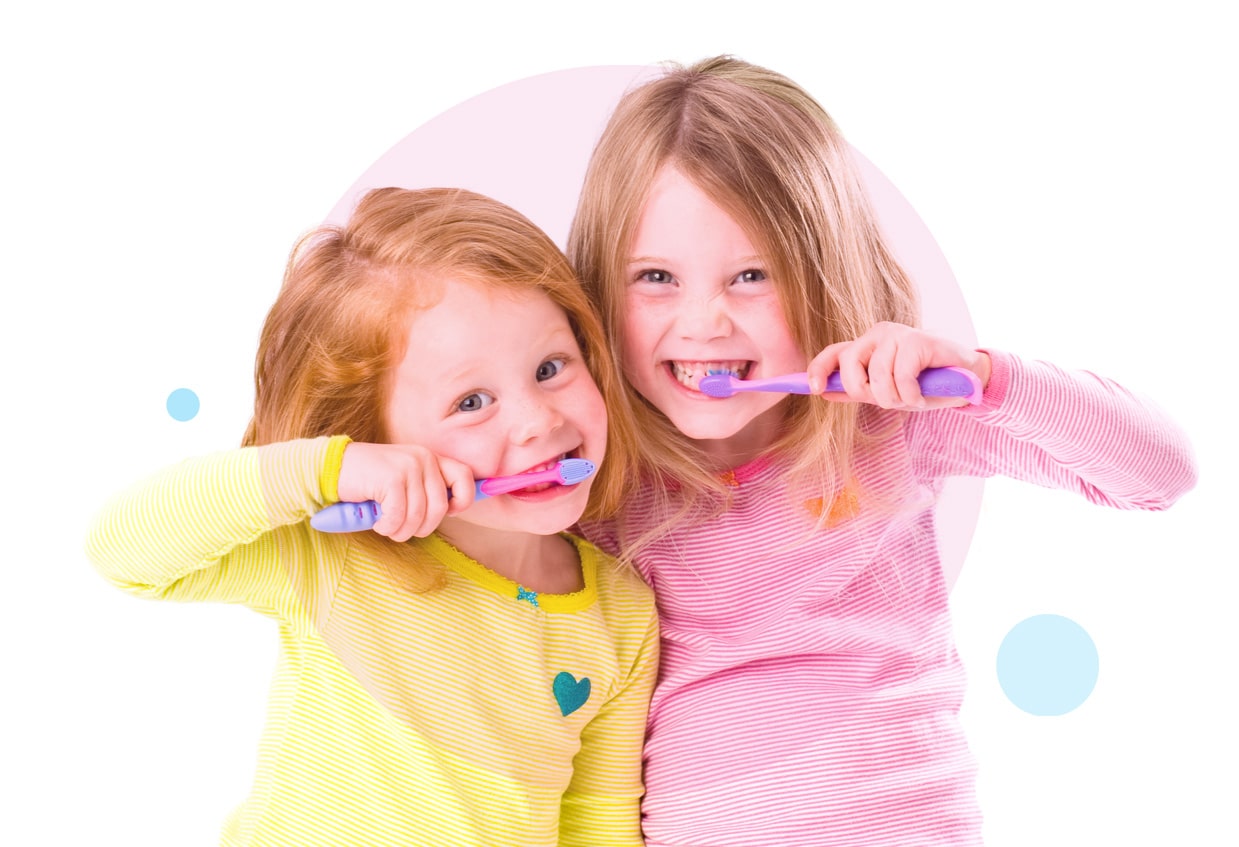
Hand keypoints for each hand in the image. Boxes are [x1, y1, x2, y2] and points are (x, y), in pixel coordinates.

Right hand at [335, 443, 475, 541]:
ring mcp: (408, 466)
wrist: (332, 468)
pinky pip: (399, 517)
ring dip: (401, 531)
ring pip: (419, 516)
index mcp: (430, 458)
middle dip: (422, 527)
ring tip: (387, 526)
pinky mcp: (392, 478)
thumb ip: (426, 489)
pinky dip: (387, 527)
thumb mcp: (405, 481)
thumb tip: (453, 509)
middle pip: (440, 508)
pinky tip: (377, 522)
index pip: (464, 477)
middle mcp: (423, 458)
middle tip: (402, 528)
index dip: (462, 500)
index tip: (447, 513)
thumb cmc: (370, 482)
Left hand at [807, 322, 990, 409]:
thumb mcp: (887, 390)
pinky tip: (923, 393)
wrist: (966, 381)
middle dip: (869, 393)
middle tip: (892, 400)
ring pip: (878, 377)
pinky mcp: (917, 339)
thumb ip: (858, 390)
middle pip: (850, 366)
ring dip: (897, 398)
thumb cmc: (925, 384)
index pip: (833, 353)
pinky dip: (912, 395)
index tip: (815, 390)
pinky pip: (901, 376)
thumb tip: (824, 392)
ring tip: (913, 396)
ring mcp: (897, 334)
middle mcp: (878, 335)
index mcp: (867, 346)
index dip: (818, 369)